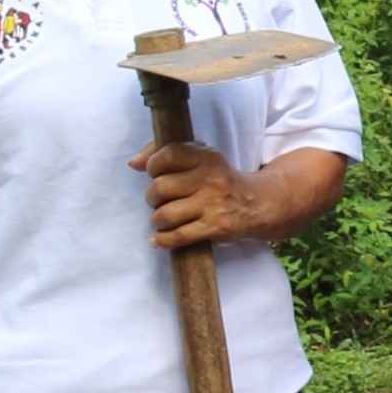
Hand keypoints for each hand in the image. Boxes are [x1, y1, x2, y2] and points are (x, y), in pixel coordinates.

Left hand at [137, 140, 259, 250]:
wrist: (257, 204)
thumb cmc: (219, 179)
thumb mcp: (201, 157)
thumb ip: (165, 152)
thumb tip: (133, 163)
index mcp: (206, 157)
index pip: (168, 154)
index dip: (153, 165)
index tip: (155, 173)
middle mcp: (210, 178)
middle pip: (160, 187)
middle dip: (153, 197)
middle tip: (160, 200)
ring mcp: (213, 204)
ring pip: (165, 214)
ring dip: (157, 219)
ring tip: (163, 219)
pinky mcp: (215, 227)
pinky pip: (178, 236)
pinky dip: (163, 240)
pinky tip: (160, 238)